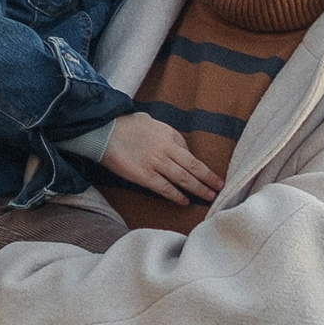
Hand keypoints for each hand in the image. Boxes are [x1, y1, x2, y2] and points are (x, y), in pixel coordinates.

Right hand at [99, 110, 219, 206]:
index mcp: (169, 135)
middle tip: (220, 189)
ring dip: (198, 189)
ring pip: (183, 179)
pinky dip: (176, 195)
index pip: (191, 155)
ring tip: (209, 197)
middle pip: (193, 168)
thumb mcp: (153, 123)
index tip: (214, 177)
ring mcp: (156, 163)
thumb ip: (169, 136)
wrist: (104, 130)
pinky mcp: (143, 175)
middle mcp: (166, 149)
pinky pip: (165, 188)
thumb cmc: (126, 125)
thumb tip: (181, 150)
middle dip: (208, 180)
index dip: (204, 168)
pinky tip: (185, 201)